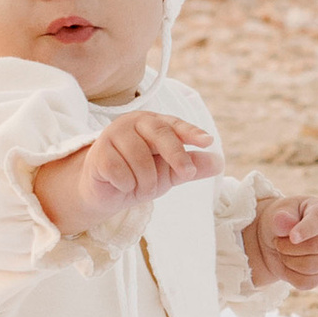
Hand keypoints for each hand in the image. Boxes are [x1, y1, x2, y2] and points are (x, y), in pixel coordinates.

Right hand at [36, 114, 218, 235]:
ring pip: (141, 160)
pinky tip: (120, 184)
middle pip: (160, 134)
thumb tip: (219, 162)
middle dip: (176, 155)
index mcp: (153, 123)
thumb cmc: (139, 176)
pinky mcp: (98, 154)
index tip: (207, 141)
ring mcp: (113, 136)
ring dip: (146, 182)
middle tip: (187, 174)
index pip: (174, 125)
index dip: (191, 132)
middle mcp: (133, 123)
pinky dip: (126, 186)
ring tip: (139, 186)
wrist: (106, 193)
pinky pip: (121, 173)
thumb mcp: (170, 173)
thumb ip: (192, 166)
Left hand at [248, 193, 317, 291]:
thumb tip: (282, 219)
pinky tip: (287, 263)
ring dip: (287, 260)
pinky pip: (306, 282)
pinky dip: (289, 275)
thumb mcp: (278, 213)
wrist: (277, 238)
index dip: (306, 230)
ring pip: (310, 267)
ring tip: (282, 250)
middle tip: (277, 241)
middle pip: (314, 247)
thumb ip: (281, 217)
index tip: (292, 237)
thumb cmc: (282, 220)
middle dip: (288, 247)